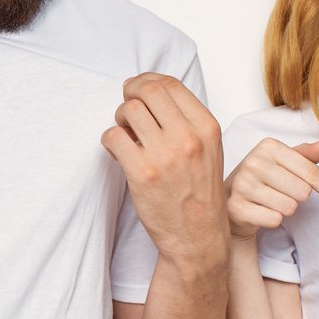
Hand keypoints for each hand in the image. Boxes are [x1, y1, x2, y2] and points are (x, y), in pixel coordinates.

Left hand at [101, 73, 226, 273]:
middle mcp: (188, 138)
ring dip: (120, 118)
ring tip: (125, 134)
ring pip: (129, 111)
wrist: (198, 237)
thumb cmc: (199, 193)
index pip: (171, 84)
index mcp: (207, 127)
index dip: (147, 81)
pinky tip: (119, 152)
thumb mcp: (208, 149)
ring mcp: (165, 155)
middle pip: (148, 90)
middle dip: (130, 92)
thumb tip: (151, 90)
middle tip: (126, 106)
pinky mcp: (142, 173)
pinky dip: (110, 140)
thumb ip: (186, 120)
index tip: (137, 88)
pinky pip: (113, 137)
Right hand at [225, 136, 318, 237]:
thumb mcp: (283, 163)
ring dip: (285, 209)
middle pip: (303, 192)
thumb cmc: (263, 179)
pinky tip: (260, 212)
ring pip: (289, 207)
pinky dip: (272, 220)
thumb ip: (305, 156)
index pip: (312, 172)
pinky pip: (274, 220)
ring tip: (269, 202)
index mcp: (269, 146)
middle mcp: (253, 161)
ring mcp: (242, 184)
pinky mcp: (236, 207)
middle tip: (281, 194)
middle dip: (298, 198)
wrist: (230, 200)